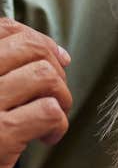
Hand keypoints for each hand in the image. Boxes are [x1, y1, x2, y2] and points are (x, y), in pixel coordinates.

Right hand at [0, 18, 71, 167]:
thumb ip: (5, 69)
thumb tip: (60, 54)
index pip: (5, 29)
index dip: (39, 40)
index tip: (56, 59)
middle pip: (30, 48)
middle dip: (55, 68)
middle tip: (54, 95)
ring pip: (44, 76)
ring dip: (61, 96)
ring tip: (52, 115)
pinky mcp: (0, 135)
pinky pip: (48, 111)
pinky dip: (58, 125)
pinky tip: (47, 138)